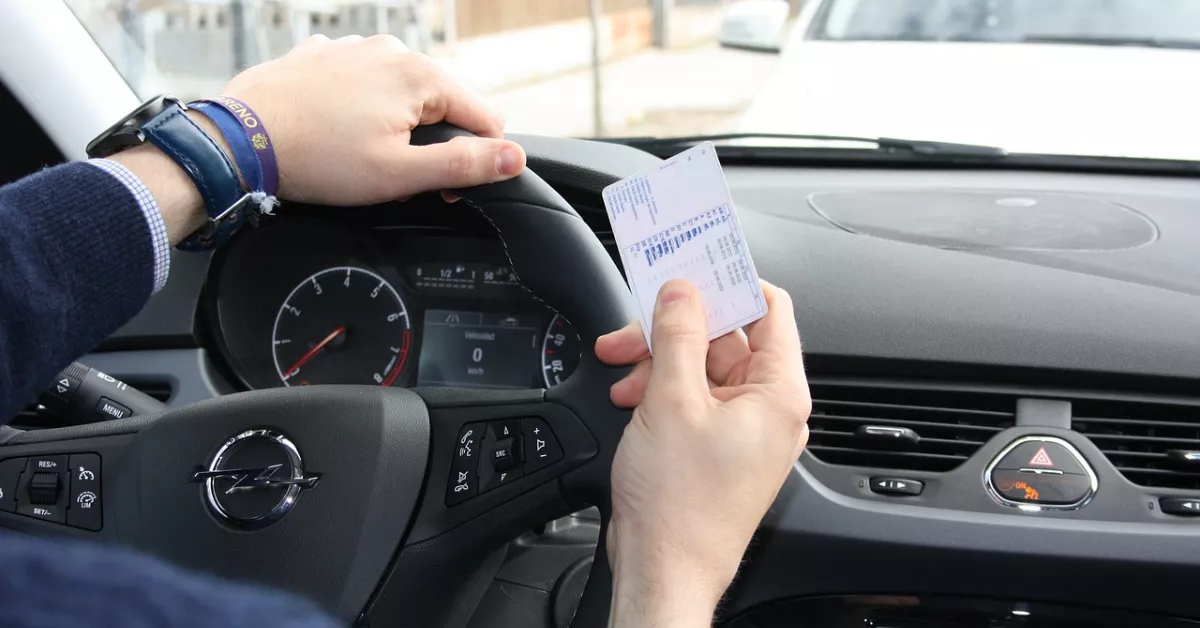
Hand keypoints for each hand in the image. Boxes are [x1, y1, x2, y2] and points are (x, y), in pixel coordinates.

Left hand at [224, 34, 525, 204]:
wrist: (238, 141)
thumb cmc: (317, 159)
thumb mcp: (400, 174)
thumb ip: (464, 165)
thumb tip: (514, 157)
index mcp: (420, 76)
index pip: (484, 117)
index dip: (474, 160)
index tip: (441, 187)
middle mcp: (391, 50)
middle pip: (442, 102)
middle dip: (431, 140)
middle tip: (395, 175)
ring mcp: (354, 48)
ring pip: (400, 92)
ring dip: (394, 123)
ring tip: (358, 154)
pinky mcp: (322, 56)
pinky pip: (360, 82)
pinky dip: (358, 107)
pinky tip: (335, 131)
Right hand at [595, 279, 810, 626]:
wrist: (663, 570)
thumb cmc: (680, 507)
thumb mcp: (672, 400)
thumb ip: (679, 334)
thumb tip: (682, 290)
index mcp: (778, 394)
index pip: (769, 309)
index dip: (731, 282)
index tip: (694, 266)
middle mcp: (768, 410)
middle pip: (726, 337)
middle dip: (675, 329)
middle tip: (634, 328)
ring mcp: (742, 430)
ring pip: (702, 367)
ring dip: (659, 361)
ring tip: (623, 371)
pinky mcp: (716, 447)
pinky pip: (693, 399)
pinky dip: (660, 391)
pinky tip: (629, 397)